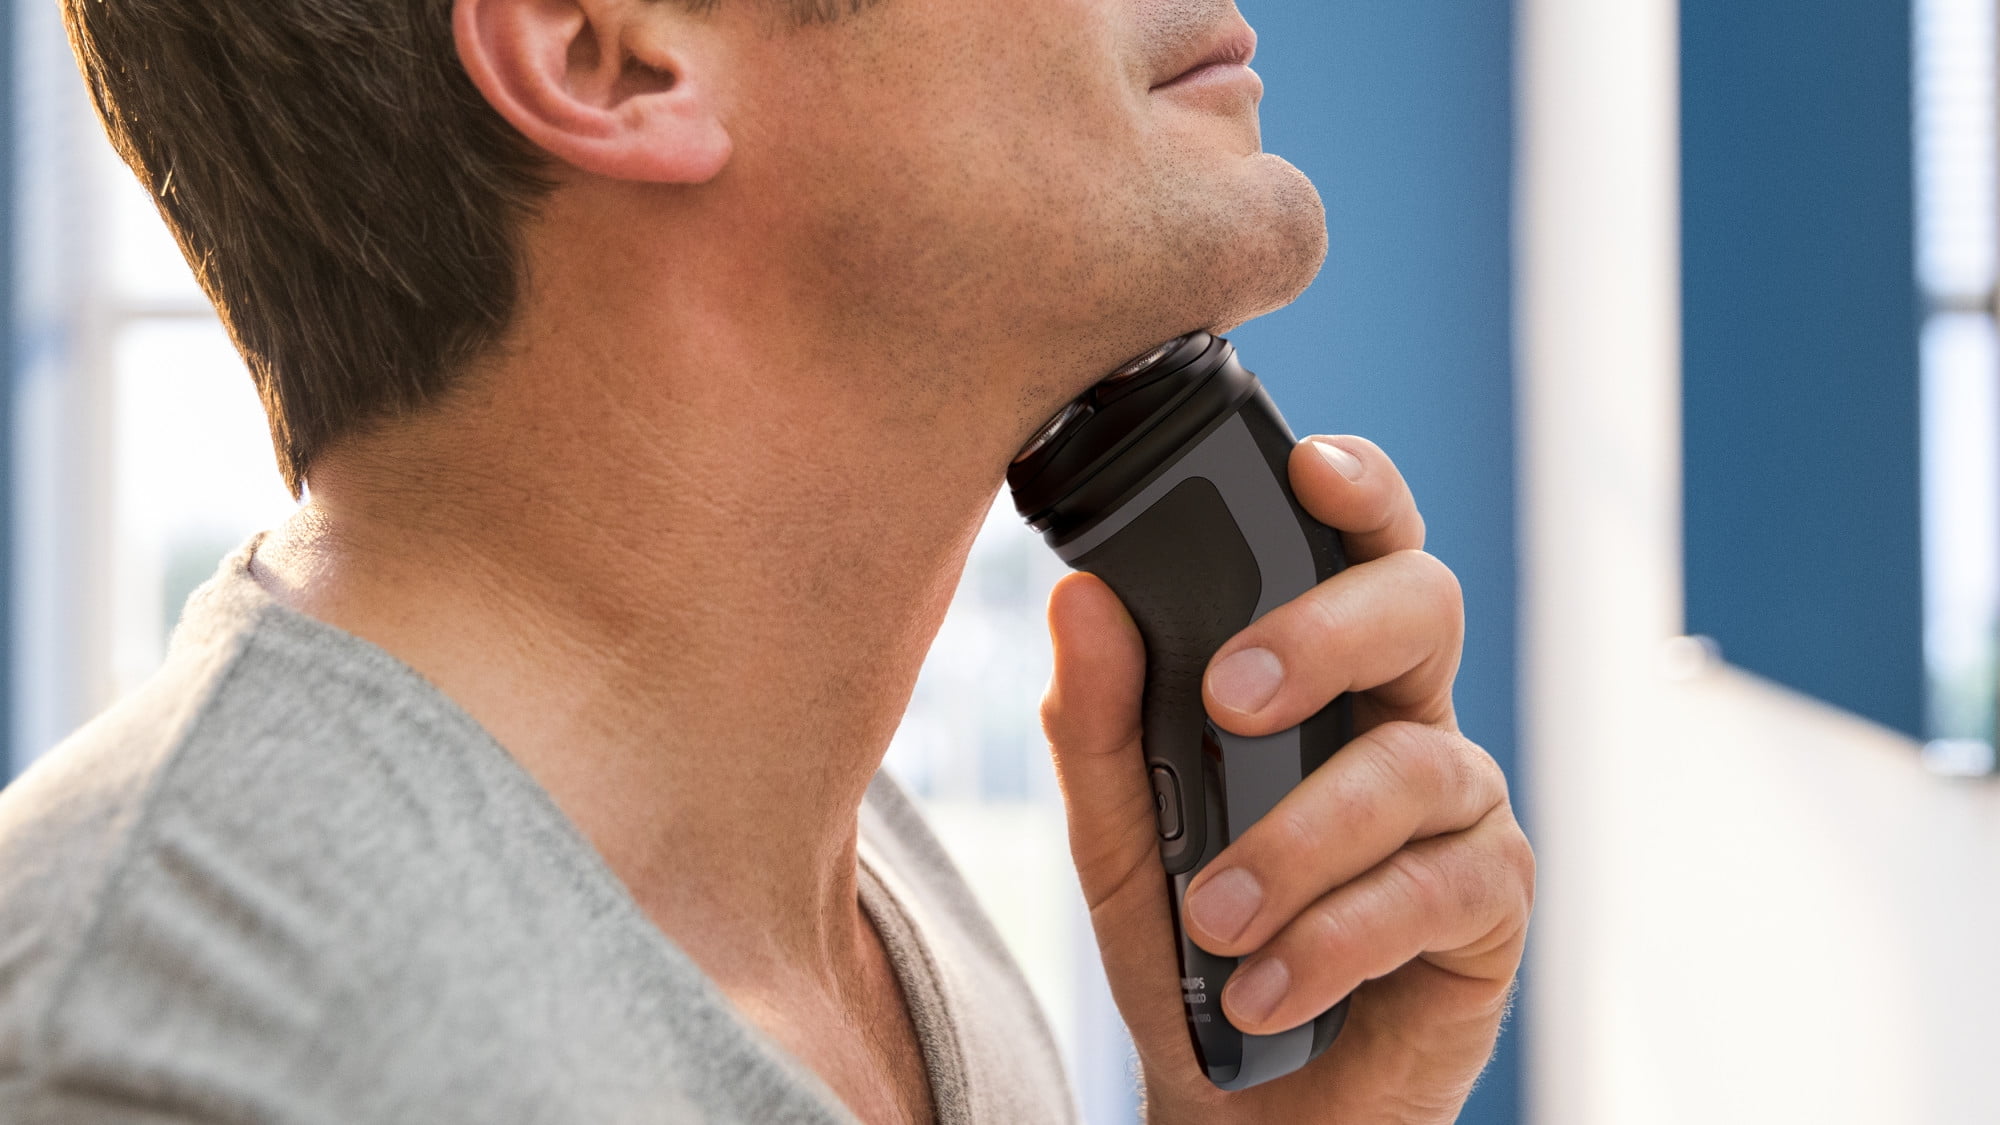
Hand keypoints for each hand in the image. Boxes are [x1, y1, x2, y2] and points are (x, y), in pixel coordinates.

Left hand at [1041, 435, 1532, 1123]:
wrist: (1241, 1100)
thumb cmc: (1190, 945)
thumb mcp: (1117, 837)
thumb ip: (1098, 725)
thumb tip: (1080, 600)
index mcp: (1324, 674)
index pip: (1357, 546)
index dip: (1356, 488)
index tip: (1306, 465)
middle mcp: (1403, 717)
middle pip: (1422, 606)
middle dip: (1325, 634)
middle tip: (1229, 698)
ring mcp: (1459, 809)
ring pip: (1414, 765)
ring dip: (1300, 841)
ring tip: (1216, 918)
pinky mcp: (1490, 905)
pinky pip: (1434, 891)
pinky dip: (1336, 939)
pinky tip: (1265, 986)